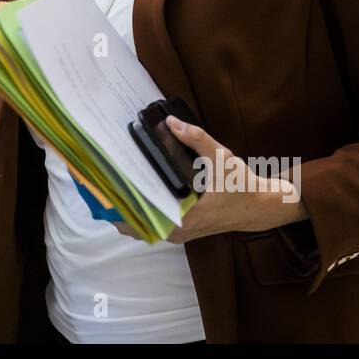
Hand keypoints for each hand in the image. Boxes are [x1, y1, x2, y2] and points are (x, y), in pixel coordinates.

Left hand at [108, 114, 305, 243]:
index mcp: (188, 216)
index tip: (103, 189)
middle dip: (116, 206)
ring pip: (142, 228)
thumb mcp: (221, 158)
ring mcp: (179, 235)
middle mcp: (180, 231)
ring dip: (125, 211)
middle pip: (136, 224)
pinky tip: (129, 195)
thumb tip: (170, 123)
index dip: (120, 205)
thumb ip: (197, 139)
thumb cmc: (241, 185)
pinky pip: (152, 226)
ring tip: (108, 187)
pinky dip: (139, 214)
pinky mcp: (181, 232)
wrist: (259, 207)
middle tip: (99, 183)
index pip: (144, 216)